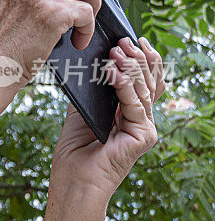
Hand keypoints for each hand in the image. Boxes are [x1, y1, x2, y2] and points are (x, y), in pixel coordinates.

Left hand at [51, 37, 165, 199]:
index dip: (142, 58)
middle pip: (148, 81)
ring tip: (115, 51)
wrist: (72, 181)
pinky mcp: (143, 137)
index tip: (133, 38)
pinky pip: (135, 105)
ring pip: (144, 90)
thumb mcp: (81, 112)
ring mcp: (145, 128)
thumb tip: (94, 63)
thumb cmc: (74, 152)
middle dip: (136, 58)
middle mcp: (141, 119)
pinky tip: (113, 72)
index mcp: (128, 112)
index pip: (143, 80)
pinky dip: (124, 86)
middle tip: (122, 42)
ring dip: (129, 67)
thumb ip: (93, 91)